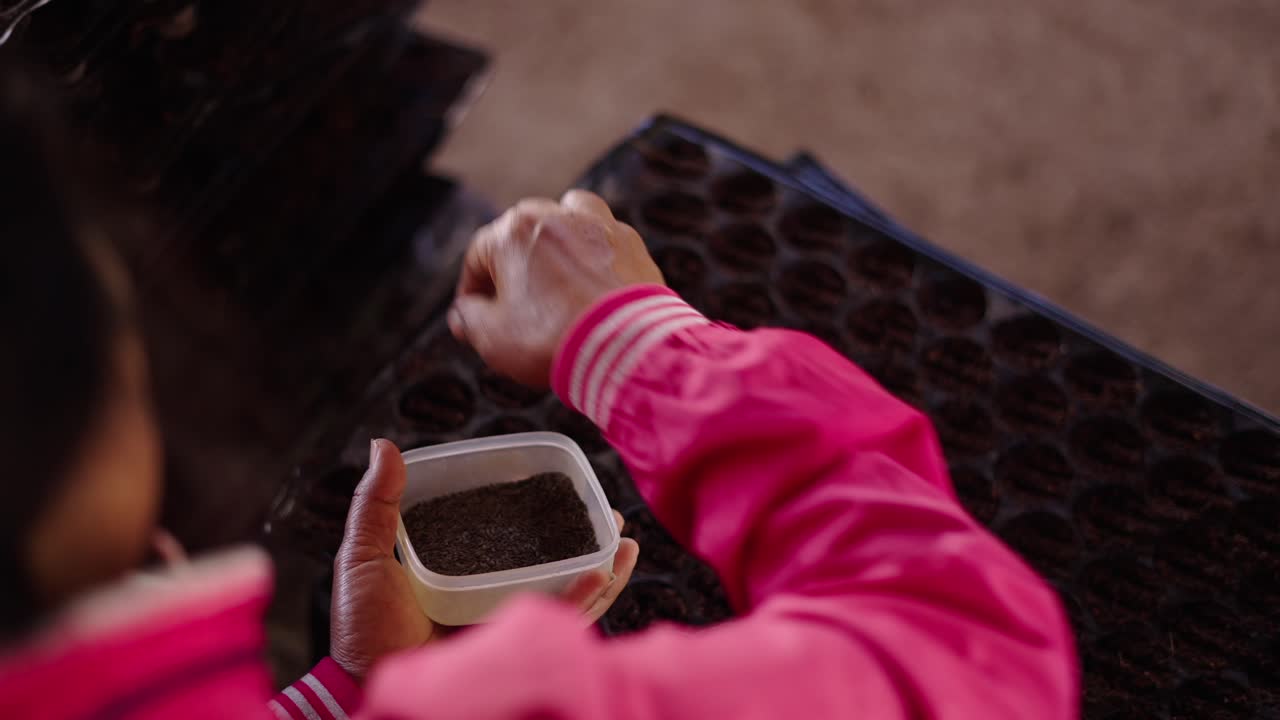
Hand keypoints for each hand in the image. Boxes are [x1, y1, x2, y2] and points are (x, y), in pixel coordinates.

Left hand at [330, 439, 639, 680]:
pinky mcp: (513, 647)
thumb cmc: (360, 626)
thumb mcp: (365, 555)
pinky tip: (599, 572)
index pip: (510, 532)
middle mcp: (490, 592)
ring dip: (602, 567)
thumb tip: (385, 444)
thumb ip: (377, 503)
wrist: (368, 679)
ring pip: (566, 591)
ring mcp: (505, 621)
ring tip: (625, 542)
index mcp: (463, 566)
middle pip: (551, 561)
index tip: (567, 488)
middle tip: (614, 515)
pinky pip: (556, 622)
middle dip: (588, 539)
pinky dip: (582, 598)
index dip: (544, 512)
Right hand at [449, 190, 663, 386]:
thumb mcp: (492, 338)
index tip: (475, 314)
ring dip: (559, 242)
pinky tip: (595, 287)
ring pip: (570, 219)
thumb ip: (469, 318)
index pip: (479, 256)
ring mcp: (600, 226)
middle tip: (514, 303)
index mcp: (515, 231)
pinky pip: (608, 242)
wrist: (626, 347)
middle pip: (523, 233)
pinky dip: (597, 258)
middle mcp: (558, 216)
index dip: (472, 290)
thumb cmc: (556, 338)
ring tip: (556, 276)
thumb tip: (465, 313)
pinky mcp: (633, 245)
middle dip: (514, 265)